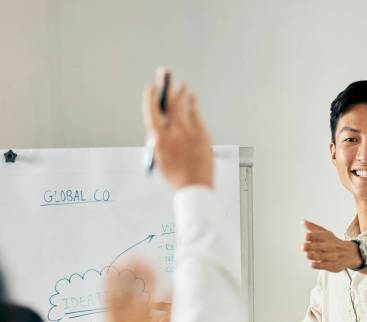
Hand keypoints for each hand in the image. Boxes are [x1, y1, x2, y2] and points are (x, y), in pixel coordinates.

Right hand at [81, 262, 166, 321]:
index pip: (111, 305)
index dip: (112, 283)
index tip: (113, 265)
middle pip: (133, 300)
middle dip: (134, 276)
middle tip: (138, 256)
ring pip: (151, 308)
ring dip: (151, 284)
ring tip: (153, 264)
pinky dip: (169, 305)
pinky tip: (172, 289)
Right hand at [143, 67, 213, 190]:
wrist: (195, 188)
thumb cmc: (176, 176)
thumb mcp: (160, 158)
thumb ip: (158, 139)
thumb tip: (160, 123)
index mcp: (159, 139)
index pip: (151, 112)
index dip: (150, 98)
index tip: (150, 88)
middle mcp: (174, 133)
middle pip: (169, 104)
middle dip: (166, 87)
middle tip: (165, 74)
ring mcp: (190, 133)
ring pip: (184, 106)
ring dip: (182, 93)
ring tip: (182, 86)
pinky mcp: (203, 135)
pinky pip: (196, 115)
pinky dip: (193, 105)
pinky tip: (192, 99)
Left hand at [303, 220, 361, 271]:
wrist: (350, 253)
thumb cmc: (333, 243)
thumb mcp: (325, 234)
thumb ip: (313, 228)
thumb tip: (303, 221)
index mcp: (327, 238)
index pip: (319, 235)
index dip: (312, 236)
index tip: (306, 236)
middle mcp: (330, 246)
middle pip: (319, 246)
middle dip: (311, 246)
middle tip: (303, 247)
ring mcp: (332, 256)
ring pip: (322, 256)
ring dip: (313, 256)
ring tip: (307, 255)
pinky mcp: (333, 265)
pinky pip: (325, 266)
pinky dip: (318, 265)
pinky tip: (312, 264)